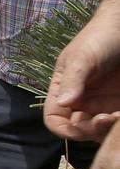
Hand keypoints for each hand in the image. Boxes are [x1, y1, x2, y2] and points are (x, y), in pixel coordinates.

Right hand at [44, 8, 119, 140]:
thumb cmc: (100, 38)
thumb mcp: (82, 58)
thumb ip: (72, 80)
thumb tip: (62, 103)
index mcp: (63, 92)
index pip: (55, 119)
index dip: (63, 129)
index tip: (79, 129)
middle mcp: (81, 102)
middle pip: (79, 129)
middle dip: (91, 130)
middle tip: (108, 118)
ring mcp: (103, 104)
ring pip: (101, 130)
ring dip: (109, 129)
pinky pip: (118, 123)